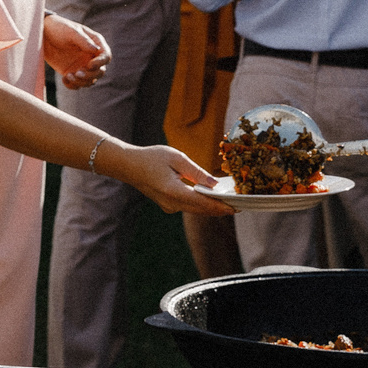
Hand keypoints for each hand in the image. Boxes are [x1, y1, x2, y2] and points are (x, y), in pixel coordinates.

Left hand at [43, 15, 110, 89]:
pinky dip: (72, 85)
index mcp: (95, 43)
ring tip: (68, 76)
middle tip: (77, 73)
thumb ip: (83, 41)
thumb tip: (96, 50)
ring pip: (90, 80)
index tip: (89, 65)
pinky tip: (64, 79)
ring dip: (81, 82)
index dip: (100, 63)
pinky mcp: (72, 72)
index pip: (106, 56)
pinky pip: (77, 84)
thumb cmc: (58, 28)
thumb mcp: (71, 32)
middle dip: (90, 75)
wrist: (43, 34)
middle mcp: (92, 56)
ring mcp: (82, 65)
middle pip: (100, 72)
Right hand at [110, 143, 235, 216]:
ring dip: (211, 207)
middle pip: (202, 210)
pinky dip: (201, 204)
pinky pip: (189, 207)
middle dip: (220, 209)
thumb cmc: (152, 157)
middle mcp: (172, 204)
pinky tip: (211, 198)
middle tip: (239, 205)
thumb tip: (214, 184)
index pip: (203, 203)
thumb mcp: (176, 158)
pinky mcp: (168, 205)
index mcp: (174, 191)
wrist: (129, 166)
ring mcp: (169, 206)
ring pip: (196, 210)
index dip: (221, 206)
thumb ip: (196, 172)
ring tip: (229, 202)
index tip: (237, 207)